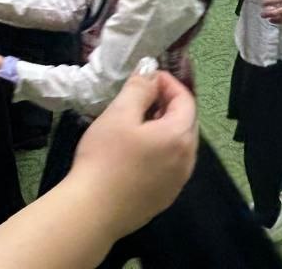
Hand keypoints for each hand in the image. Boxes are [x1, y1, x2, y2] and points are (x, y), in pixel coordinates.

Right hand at [70, 71, 197, 236]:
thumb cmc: (106, 157)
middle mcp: (187, 159)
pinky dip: (160, 148)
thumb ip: (139, 88)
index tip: (146, 76)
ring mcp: (178, 181)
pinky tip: (136, 150)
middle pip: (187, 121)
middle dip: (169, 102)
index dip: (168, 82)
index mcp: (179, 136)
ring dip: (165, 126)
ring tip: (138, 120)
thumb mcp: (119, 114)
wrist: (93, 210)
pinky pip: (171, 163)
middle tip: (142, 95)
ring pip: (179, 144)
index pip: (186, 98)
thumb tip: (150, 70)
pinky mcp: (165, 196)